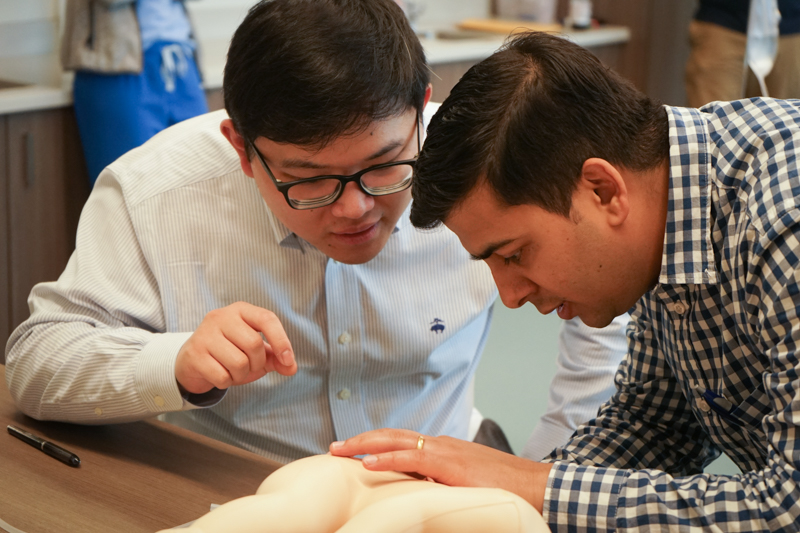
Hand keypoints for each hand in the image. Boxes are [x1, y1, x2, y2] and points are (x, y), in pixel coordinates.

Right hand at [175, 302, 295, 393]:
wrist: (192, 362)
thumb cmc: (229, 354)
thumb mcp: (255, 353)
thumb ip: (276, 358)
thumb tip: (291, 368)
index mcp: (241, 310)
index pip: (267, 319)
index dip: (281, 340)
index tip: (287, 360)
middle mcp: (221, 317)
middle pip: (254, 344)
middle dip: (257, 363)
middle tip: (248, 366)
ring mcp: (205, 334)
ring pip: (239, 362)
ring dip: (241, 375)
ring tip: (232, 371)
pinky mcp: (194, 353)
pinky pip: (222, 376)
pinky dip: (226, 382)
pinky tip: (219, 375)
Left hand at [329, 428, 552, 512]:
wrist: (533, 485)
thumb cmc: (503, 487)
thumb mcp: (465, 484)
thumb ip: (443, 483)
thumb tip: (424, 495)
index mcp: (442, 448)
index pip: (401, 441)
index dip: (375, 443)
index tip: (353, 450)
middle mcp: (439, 444)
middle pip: (391, 435)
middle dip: (361, 439)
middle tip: (335, 447)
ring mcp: (443, 451)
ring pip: (395, 441)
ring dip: (364, 444)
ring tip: (341, 449)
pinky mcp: (448, 463)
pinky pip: (411, 458)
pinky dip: (387, 458)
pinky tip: (367, 463)